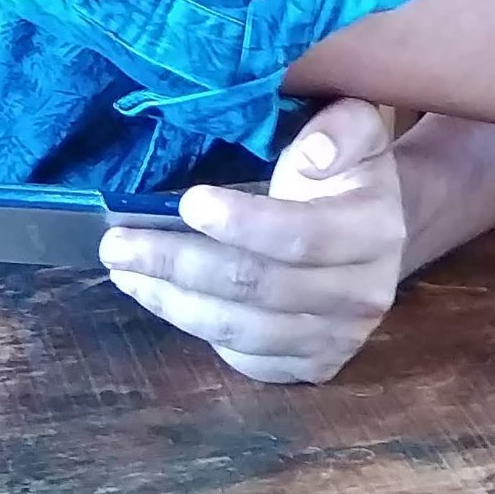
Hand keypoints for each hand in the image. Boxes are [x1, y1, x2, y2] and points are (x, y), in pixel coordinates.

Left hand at [100, 99, 405, 383]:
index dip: (242, 223)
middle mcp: (363, 295)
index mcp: (375, 230)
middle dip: (180, 263)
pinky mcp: (311, 367)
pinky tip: (157, 294)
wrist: (377, 232)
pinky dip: (192, 327)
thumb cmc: (348, 169)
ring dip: (172, 300)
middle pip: (259, 288)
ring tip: (123, 268)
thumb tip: (313, 156)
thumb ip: (341, 128)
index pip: (301, 236)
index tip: (187, 202)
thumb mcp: (355, 127)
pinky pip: (244, 357)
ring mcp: (338, 339)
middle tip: (117, 241)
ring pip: (242, 330)